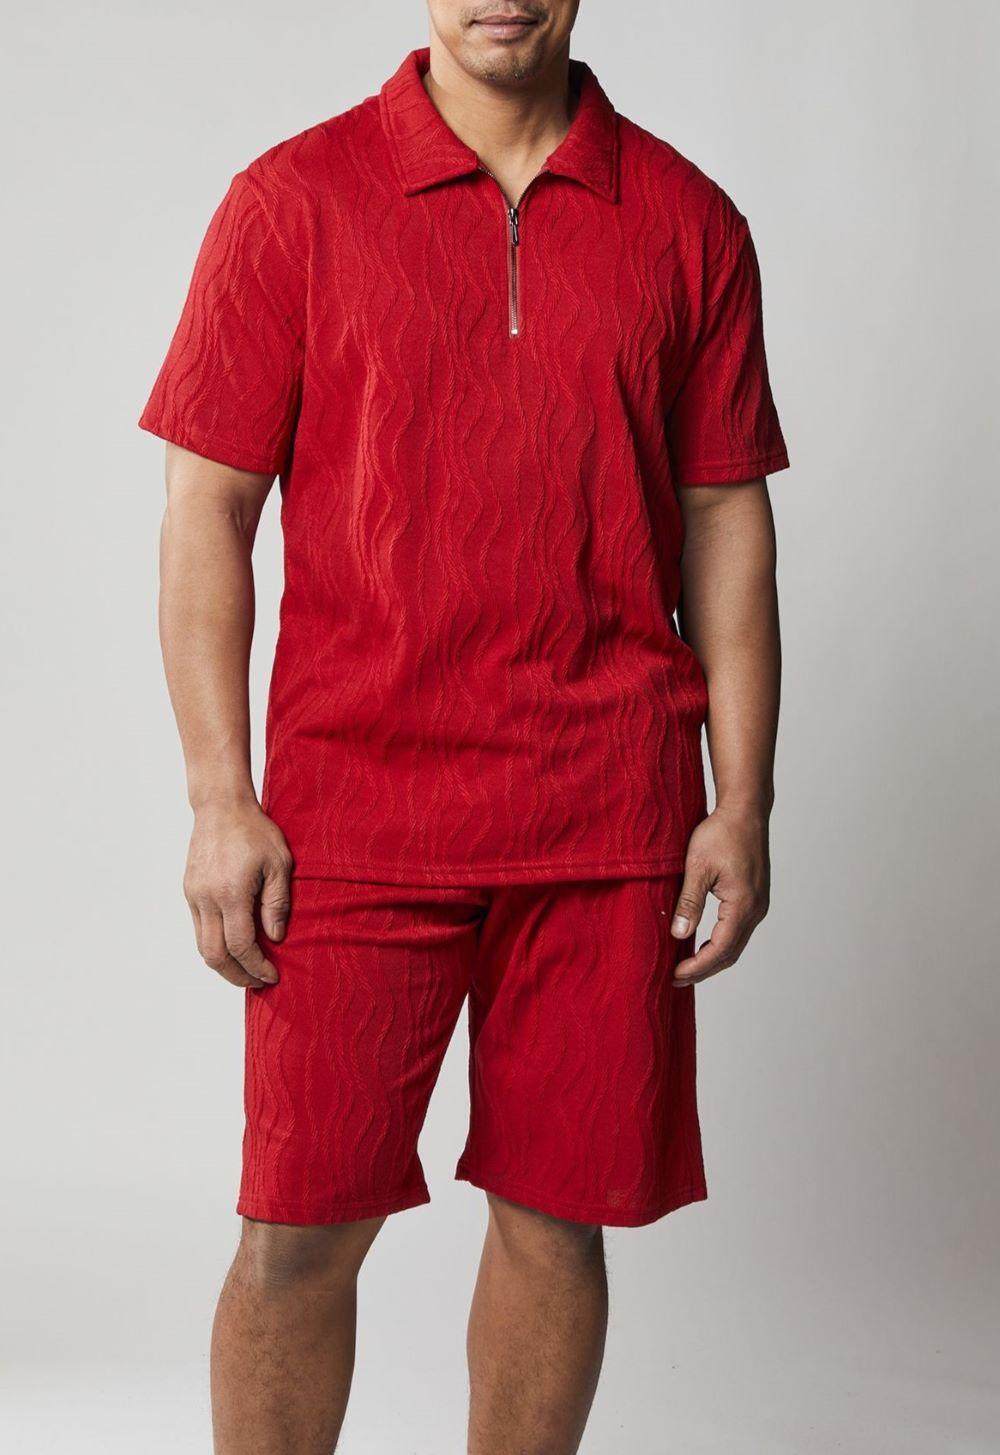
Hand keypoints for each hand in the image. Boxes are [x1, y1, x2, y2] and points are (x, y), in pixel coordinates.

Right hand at [183, 800, 292, 987]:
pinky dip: (214, 945)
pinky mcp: (189, 891)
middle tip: (258, 982)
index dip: (257, 967)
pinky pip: (199, 929)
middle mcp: (207, 899)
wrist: (220, 807)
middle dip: (237, 975)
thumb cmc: (255, 831)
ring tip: (246, 970)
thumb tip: (275, 938)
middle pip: (215, 955)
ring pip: (202, 946)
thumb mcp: (279, 863)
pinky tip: (233, 946)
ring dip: (223, 964)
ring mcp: (194, 896)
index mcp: (231, 893)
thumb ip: (277, 903)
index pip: (241, 946)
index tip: (272, 976)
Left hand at [670, 805, 769, 983]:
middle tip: (676, 979)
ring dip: (712, 958)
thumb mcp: (698, 867)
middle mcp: (756, 910)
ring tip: (686, 966)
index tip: (675, 975)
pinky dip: (720, 943)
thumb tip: (678, 934)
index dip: (697, 967)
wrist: (745, 811)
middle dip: (703, 969)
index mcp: (743, 905)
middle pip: (730, 954)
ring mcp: (758, 905)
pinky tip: (702, 943)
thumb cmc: (722, 833)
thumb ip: (689, 902)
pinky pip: (738, 930)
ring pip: (735, 944)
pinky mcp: (755, 898)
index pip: (720, 950)